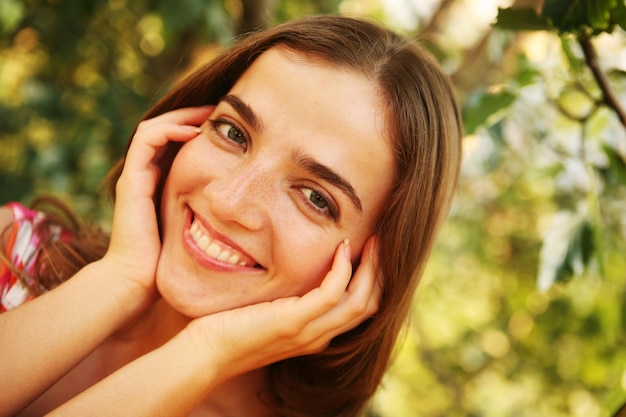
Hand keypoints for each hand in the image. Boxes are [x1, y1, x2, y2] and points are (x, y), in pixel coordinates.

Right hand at [104, 106, 213, 295]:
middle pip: (167, 132)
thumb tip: (255, 214)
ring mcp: (136, 176)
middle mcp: (147, 177)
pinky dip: (171, 129)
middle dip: (194, 118)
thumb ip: (217, 217)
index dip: (201, 132)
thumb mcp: (202, 230)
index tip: (232, 129)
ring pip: (157, 129)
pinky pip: (148, 139)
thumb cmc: (172, 264)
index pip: (178, 146)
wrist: (139, 282)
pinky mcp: (131, 179)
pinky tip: (197, 132)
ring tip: (211, 114)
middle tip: (222, 112)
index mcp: (162, 186)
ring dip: (184, 117)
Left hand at [184, 236, 380, 380]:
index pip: (361, 309)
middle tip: (382, 240)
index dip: (374, 279)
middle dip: (381, 271)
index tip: (373, 250)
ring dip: (371, 267)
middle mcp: (320, 336)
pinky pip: (332, 292)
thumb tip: (300, 272)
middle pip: (370, 304)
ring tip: (373, 240)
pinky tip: (342, 248)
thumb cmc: (233, 327)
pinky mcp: (293, 321)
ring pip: (360, 300)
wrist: (208, 353)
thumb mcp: (271, 312)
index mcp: (318, 334)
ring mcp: (309, 331)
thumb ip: (292, 300)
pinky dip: (343, 268)